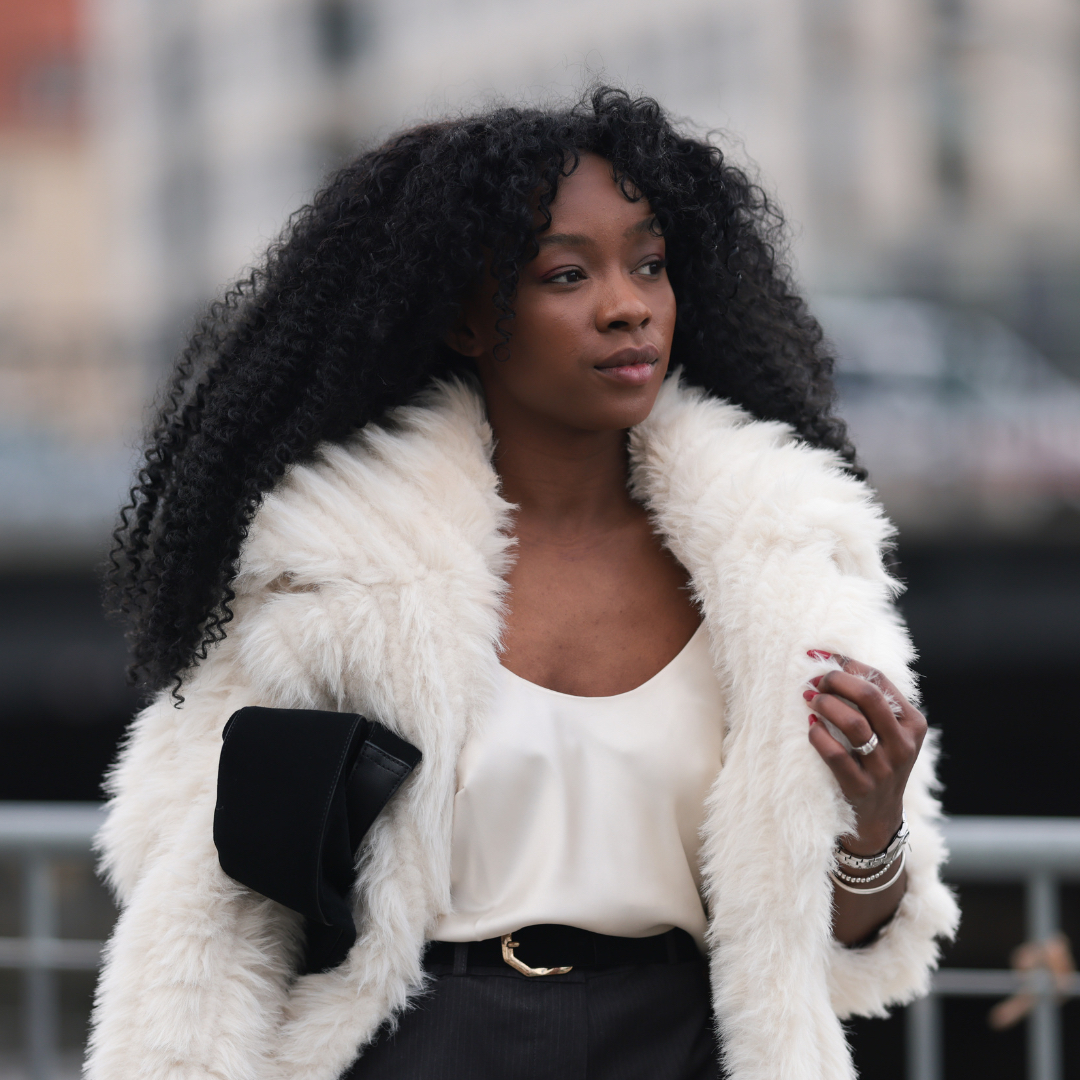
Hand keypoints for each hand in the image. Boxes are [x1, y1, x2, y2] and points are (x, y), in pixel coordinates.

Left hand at [805, 653, 926, 854]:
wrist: (878, 818)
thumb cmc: (875, 762)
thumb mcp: (886, 733)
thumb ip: (869, 703)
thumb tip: (829, 662)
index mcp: (912, 723)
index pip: (879, 679)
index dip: (846, 663)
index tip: (819, 656)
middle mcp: (904, 744)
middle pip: (869, 696)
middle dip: (836, 680)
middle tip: (813, 680)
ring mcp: (885, 768)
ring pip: (853, 723)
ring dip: (826, 705)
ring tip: (809, 700)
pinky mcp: (862, 788)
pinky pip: (835, 754)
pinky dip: (818, 736)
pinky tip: (811, 728)